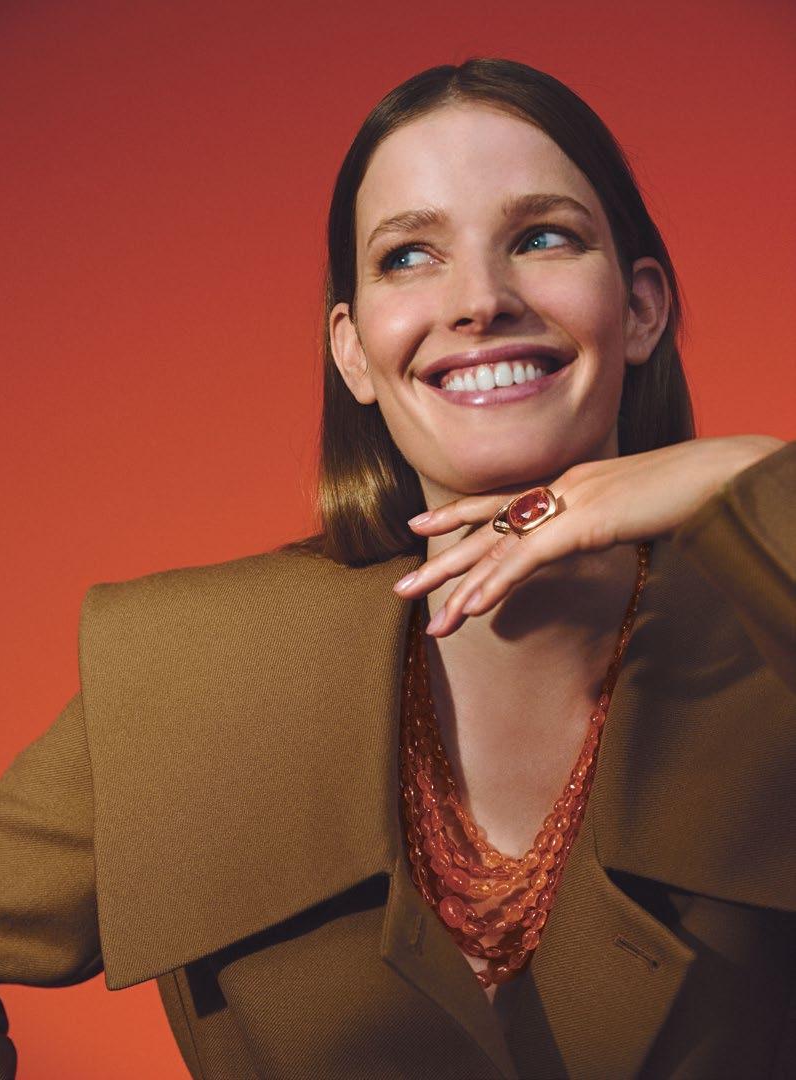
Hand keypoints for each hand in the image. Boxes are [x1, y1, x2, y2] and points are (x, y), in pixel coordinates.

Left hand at [393, 435, 784, 636]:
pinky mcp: (587, 521)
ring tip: (430, 621)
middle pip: (488, 527)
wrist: (721, 474)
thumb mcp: (635, 508)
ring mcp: (573, 502)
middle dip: (442, 562)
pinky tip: (472, 609)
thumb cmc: (690, 492)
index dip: (460, 514)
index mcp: (571, 484)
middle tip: (402, 589)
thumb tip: (591, 535)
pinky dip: (498, 584)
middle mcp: (563, 489)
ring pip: (501, 548)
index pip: (504, 501)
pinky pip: (530, 558)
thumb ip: (605, 522)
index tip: (423, 526)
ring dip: (462, 588)